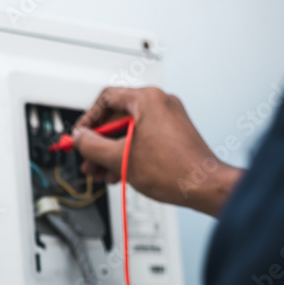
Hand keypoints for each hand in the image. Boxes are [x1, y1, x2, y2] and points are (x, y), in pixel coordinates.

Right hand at [73, 87, 242, 216]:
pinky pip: (142, 137)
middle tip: (89, 160)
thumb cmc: (173, 170)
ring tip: (102, 171)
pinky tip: (120, 171)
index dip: (88, 119)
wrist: (205, 186)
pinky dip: (128, 152)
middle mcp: (160, 103)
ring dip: (111, 151)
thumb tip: (78, 138)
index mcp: (147, 100)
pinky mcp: (174, 132)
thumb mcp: (118, 158)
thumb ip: (91, 145)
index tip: (80, 136)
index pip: (106, 98)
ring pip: (129, 130)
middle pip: (116, 117)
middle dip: (99, 143)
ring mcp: (169, 117)